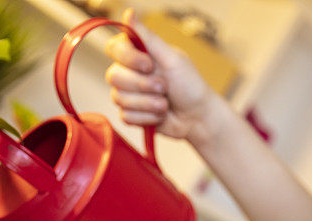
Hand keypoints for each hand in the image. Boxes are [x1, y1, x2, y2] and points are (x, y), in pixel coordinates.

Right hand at [105, 8, 216, 143]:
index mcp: (138, 53)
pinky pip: (126, 116)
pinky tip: (160, 115)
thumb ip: (147, 37)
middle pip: (113, 76)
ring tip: (165, 104)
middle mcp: (129, 72)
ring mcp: (128, 94)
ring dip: (147, 103)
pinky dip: (147, 117)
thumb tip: (128, 12)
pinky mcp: (131, 114)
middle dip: (142, 85)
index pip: (114, 49)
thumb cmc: (189, 85)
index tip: (149, 65)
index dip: (128, 59)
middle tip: (164, 88)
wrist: (198, 117)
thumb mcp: (171, 58)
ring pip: (119, 98)